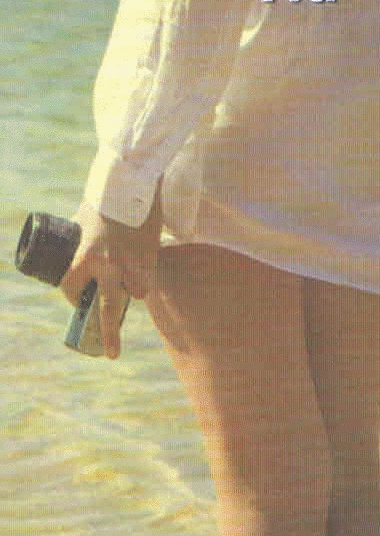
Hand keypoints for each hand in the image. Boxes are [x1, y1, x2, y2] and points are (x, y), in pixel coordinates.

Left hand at [60, 190, 161, 358]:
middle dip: (109, 335)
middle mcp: (109, 264)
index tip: (77, 300)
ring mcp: (133, 263)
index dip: (72, 297)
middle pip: (107, 309)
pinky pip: (147, 278)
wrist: (133, 180)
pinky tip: (143, 263)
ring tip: (129, 275)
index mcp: (86, 255)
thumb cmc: (103, 196)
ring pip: (134, 294)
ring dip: (131, 290)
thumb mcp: (83, 220)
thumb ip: (81, 238)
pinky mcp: (151, 257)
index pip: (72, 287)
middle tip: (112, 355)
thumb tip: (78, 248)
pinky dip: (144, 277)